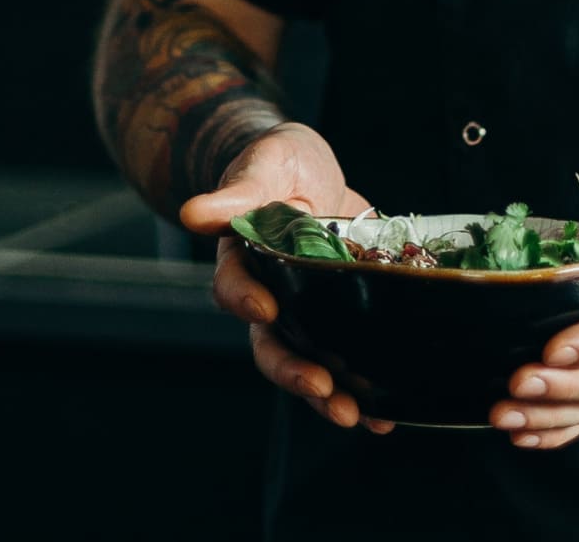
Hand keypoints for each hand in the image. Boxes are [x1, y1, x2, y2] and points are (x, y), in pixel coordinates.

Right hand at [179, 119, 395, 435]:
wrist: (309, 169)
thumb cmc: (279, 162)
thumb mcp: (266, 163)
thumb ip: (239, 190)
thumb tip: (193, 212)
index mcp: (243, 258)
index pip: (234, 286)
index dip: (244, 301)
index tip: (265, 308)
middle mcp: (269, 294)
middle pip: (270, 344)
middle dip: (294, 371)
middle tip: (322, 387)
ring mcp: (305, 310)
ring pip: (307, 360)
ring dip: (328, 395)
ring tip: (355, 416)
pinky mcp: (339, 314)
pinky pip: (345, 357)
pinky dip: (364, 389)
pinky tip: (385, 413)